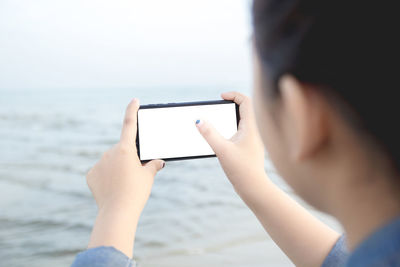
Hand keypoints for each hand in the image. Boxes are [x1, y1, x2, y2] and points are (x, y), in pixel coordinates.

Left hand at [87, 98, 164, 214]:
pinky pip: (101, 171)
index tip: (134, 100)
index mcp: (125, 149)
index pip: (129, 124)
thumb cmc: (136, 192)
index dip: (132, 111)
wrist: (117, 213)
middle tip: (134, 173)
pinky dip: (107, 176)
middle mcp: (110, 152)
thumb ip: (153, 165)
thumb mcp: (148, 177)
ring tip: (123, 184)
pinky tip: (112, 187)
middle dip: (128, 157)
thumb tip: (158, 162)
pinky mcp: (91, 174)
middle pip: (122, 149)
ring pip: (111, 160)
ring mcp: (99, 163)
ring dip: (117, 167)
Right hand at [196, 92, 265, 196]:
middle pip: (246, 108)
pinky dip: (233, 127)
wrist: (254, 188)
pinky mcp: (250, 148)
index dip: (233, 95)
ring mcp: (253, 140)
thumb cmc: (241, 170)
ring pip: (244, 120)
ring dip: (232, 115)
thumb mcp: (222, 150)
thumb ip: (209, 134)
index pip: (246, 101)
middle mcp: (254, 131)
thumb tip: (198, 120)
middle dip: (232, 103)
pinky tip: (223, 137)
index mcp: (251, 127)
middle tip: (219, 105)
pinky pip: (242, 131)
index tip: (221, 97)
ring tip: (219, 119)